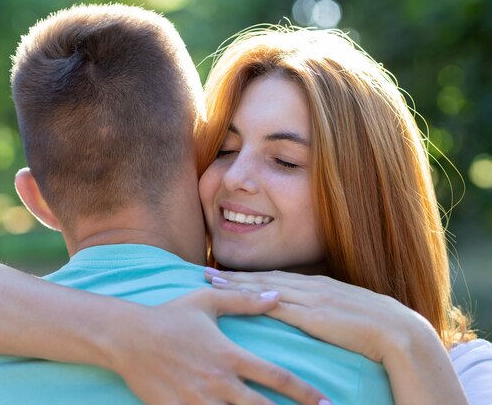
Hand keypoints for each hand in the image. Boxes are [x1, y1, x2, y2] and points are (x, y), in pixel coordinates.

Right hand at [110, 288, 328, 404]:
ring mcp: (198, 400)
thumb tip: (276, 295)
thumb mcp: (207, 301)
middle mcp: (218, 382)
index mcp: (229, 354)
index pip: (276, 377)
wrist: (127, 337)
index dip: (305, 392)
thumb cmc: (169, 317)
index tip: (326, 402)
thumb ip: (244, 300)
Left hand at [204, 268, 430, 363]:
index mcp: (319, 286)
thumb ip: (328, 311)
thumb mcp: (349, 313)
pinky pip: (275, 306)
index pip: (276, 279)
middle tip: (204, 273)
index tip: (226, 275)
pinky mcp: (312, 316)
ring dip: (234, 285)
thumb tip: (315, 318)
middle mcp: (310, 287)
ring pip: (262, 289)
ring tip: (209, 283)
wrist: (400, 332)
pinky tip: (235, 300)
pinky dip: (251, 300)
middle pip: (262, 279)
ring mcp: (310, 299)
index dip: (249, 277)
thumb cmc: (377, 327)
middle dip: (232, 277)